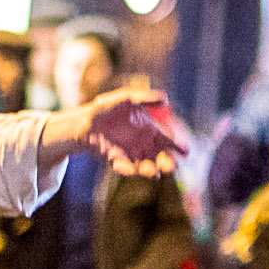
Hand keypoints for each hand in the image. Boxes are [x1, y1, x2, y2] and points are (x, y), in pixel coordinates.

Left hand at [67, 84, 187, 175]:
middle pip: (162, 157)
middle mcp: (145, 144)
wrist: (84, 122)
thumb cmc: (106, 108)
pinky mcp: (118, 160)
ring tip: (151, 170)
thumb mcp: (125, 99)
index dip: (178, 146)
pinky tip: (119, 162)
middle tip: (169, 164)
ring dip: (150, 170)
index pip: (169, 139)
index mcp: (151, 129)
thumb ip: (144, 98)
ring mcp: (132, 154)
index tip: (185, 151)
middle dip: (168, 163)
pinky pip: (126, 167)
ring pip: (147, 167)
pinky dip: (125, 167)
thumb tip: (166, 98)